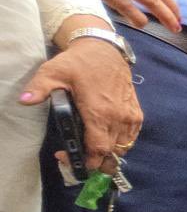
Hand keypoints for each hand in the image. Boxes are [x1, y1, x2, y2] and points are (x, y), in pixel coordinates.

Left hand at [20, 37, 139, 172]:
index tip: (67, 158)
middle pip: (111, 154)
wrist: (105, 49)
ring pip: (123, 148)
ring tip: (91, 150)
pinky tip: (107, 139)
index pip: (97, 150)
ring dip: (108, 154)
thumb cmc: (79, 62)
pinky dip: (120, 143)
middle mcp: (118, 118)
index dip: (85, 162)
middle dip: (95, 162)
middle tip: (76, 158)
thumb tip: (25, 101)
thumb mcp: (53, 72)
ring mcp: (130, 117)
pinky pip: (131, 137)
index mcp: (99, 113)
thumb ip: (40, 88)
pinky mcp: (136, 113)